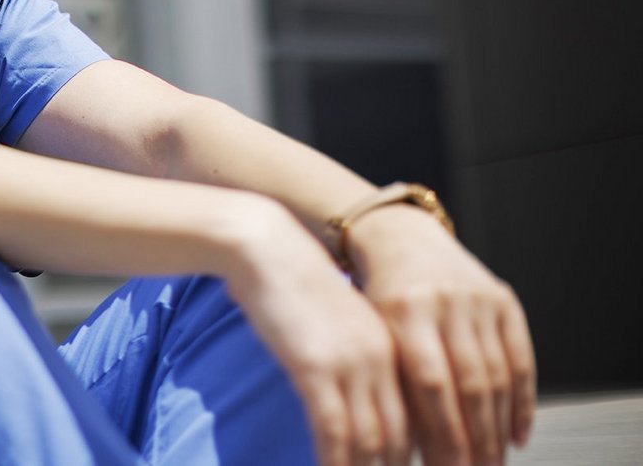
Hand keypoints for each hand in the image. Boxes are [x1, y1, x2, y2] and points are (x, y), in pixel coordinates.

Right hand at [226, 202, 412, 465]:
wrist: (267, 249)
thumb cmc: (295, 286)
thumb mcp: (342, 324)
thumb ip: (359, 361)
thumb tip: (360, 404)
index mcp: (397, 346)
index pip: (423, 417)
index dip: (427, 455)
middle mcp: (383, 359)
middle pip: (405, 436)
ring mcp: (350, 364)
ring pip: (373, 441)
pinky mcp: (315, 368)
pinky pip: (333, 432)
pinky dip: (336, 463)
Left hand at [348, 206, 536, 465]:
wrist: (401, 239)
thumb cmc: (378, 296)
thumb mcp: (373, 331)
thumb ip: (391, 381)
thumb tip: (409, 448)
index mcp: (404, 311)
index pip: (430, 385)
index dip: (442, 432)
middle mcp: (445, 303)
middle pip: (469, 385)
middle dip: (474, 440)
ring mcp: (479, 301)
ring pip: (498, 377)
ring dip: (498, 429)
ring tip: (492, 464)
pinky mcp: (505, 302)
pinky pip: (521, 360)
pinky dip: (522, 403)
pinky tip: (517, 436)